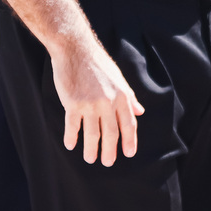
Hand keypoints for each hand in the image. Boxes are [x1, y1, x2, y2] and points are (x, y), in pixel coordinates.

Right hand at [51, 41, 144, 167]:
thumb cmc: (97, 62)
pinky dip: (72, 137)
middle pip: (111, 133)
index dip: (129, 140)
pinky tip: (70, 145)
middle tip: (108, 162)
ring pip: (92, 134)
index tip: (128, 153)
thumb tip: (139, 111)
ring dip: (91, 149)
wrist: (75, 48)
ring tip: (90, 158)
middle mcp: (108, 101)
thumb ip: (129, 96)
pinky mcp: (73, 103)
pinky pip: (73, 126)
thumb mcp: (118, 77)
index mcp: (121, 95)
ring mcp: (90, 103)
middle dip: (110, 151)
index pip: (129, 123)